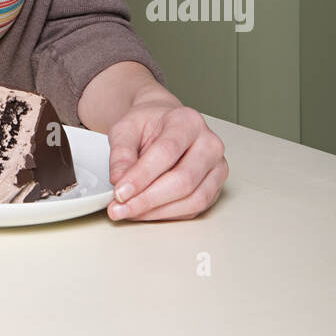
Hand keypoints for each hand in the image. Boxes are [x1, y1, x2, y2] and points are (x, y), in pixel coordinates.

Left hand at [105, 98, 228, 220]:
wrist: (163, 124)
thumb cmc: (148, 124)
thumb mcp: (125, 129)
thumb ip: (121, 154)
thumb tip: (119, 181)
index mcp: (188, 121)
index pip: (166, 152)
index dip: (141, 176)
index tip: (120, 192)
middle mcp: (209, 144)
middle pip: (183, 180)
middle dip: (148, 199)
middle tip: (120, 207)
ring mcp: (217, 167)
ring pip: (193, 200)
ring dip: (157, 211)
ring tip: (129, 211)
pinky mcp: (215, 188)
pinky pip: (193, 209)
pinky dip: (166, 215)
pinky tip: (145, 211)